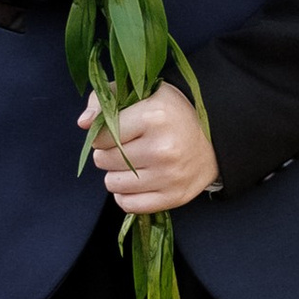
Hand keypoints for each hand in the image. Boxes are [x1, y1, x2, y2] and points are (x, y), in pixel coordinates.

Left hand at [83, 80, 219, 213]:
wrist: (216, 139)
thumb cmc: (172, 113)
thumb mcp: (143, 94)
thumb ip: (107, 99)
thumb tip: (83, 123)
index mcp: (153, 117)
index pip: (100, 137)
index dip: (102, 134)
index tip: (117, 131)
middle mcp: (162, 148)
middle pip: (103, 161)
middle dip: (108, 154)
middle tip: (127, 146)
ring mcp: (168, 176)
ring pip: (112, 184)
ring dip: (116, 174)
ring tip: (133, 163)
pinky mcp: (173, 197)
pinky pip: (128, 205)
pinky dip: (126, 195)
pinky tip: (138, 181)